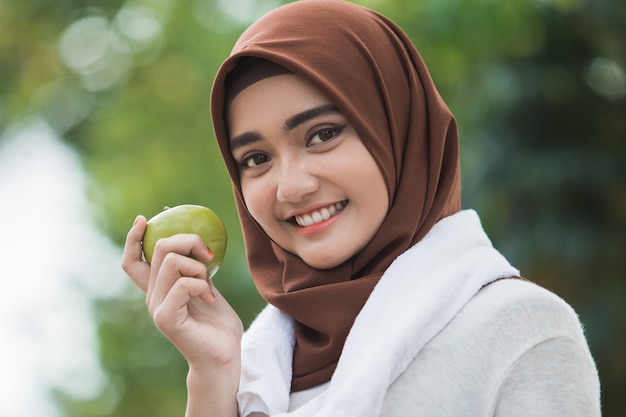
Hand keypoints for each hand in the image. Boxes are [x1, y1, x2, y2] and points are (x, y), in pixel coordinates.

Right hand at [121, 215, 242, 370]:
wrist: (224, 354)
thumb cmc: (218, 322)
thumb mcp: (206, 285)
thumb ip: (195, 265)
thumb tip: (193, 234)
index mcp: (158, 288)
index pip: (132, 260)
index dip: (134, 238)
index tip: (146, 218)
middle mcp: (152, 296)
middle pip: (157, 249)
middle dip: (186, 240)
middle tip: (207, 254)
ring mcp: (156, 308)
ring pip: (170, 262)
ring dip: (198, 266)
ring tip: (209, 284)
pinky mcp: (166, 318)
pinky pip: (183, 284)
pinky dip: (202, 284)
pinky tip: (210, 297)